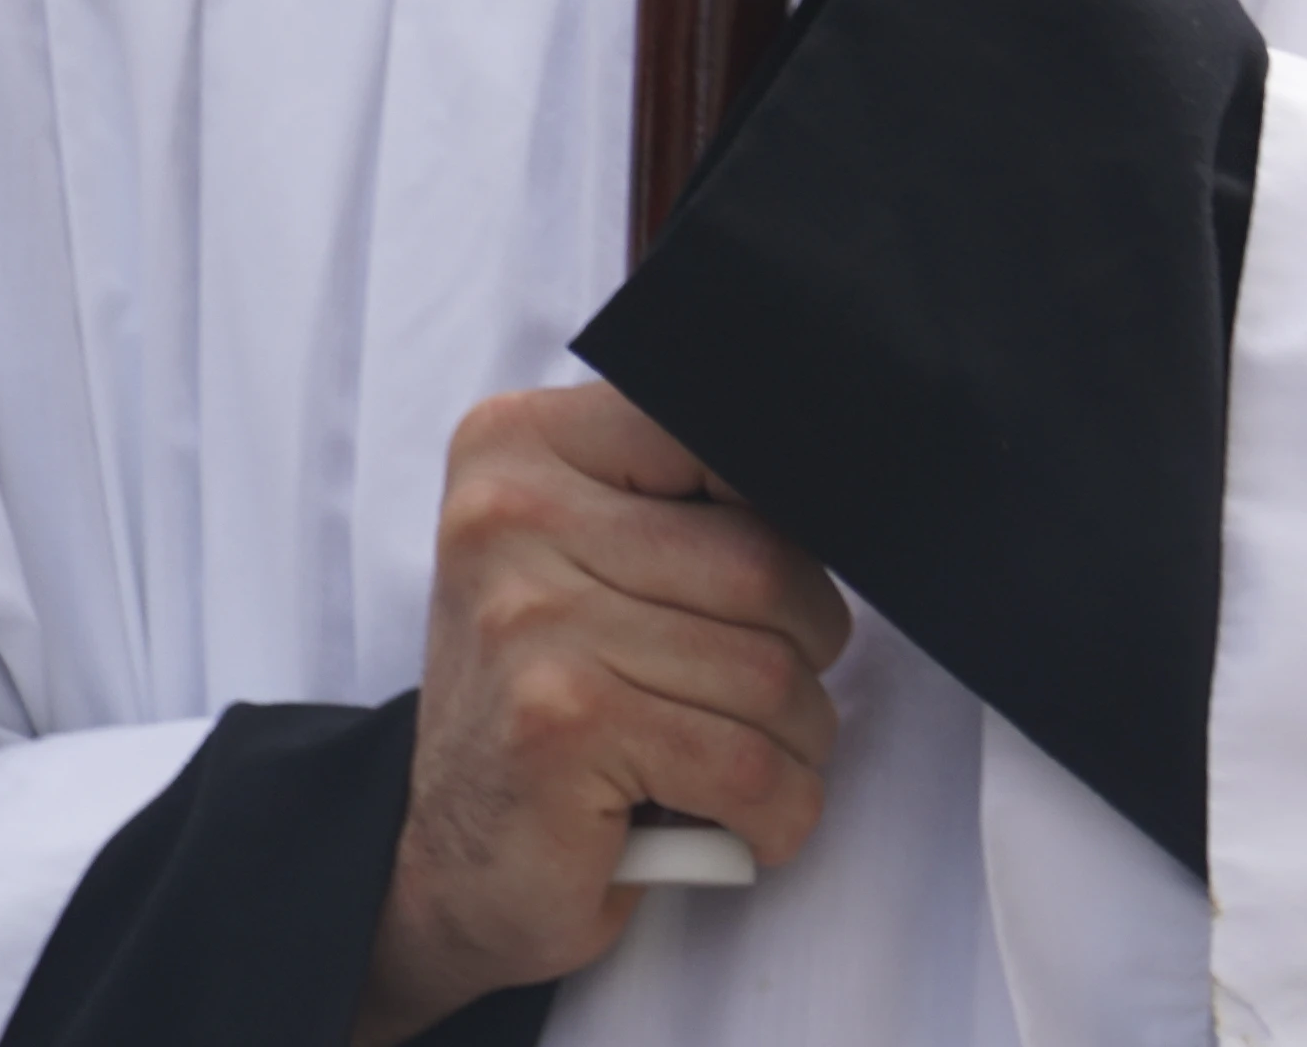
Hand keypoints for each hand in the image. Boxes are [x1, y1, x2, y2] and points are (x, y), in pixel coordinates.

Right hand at [361, 380, 847, 1041]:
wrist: (456, 872)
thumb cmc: (562, 700)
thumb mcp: (605, 553)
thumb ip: (696, 488)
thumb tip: (849, 471)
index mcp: (521, 444)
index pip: (728, 434)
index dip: (790, 519)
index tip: (772, 588)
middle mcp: (511, 516)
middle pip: (769, 563)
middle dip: (806, 650)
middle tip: (765, 703)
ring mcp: (530, 621)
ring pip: (773, 669)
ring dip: (797, 739)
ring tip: (751, 763)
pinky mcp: (558, 728)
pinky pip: (748, 763)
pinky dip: (779, 809)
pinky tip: (742, 824)